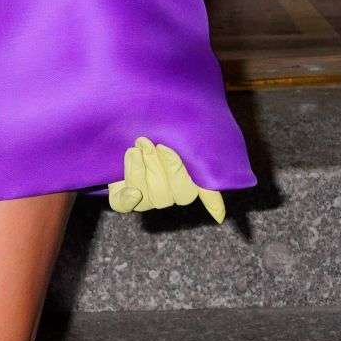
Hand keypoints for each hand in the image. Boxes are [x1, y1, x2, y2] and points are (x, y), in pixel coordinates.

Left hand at [108, 136, 224, 222]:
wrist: (121, 124)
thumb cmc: (155, 133)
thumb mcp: (180, 142)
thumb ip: (201, 167)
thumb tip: (220, 216)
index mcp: (182, 182)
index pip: (191, 191)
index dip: (181, 175)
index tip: (167, 150)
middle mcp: (164, 193)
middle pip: (173, 195)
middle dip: (163, 167)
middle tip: (152, 144)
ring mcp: (143, 198)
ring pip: (151, 197)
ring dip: (143, 170)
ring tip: (136, 147)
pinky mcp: (120, 198)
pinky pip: (124, 205)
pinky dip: (129, 199)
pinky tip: (132, 191)